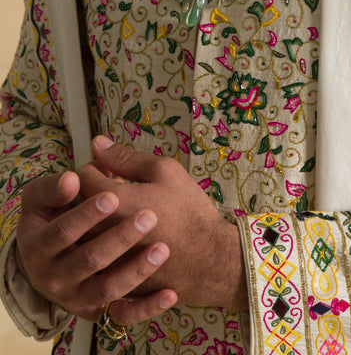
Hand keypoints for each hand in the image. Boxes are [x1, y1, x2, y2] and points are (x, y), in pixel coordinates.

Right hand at [16, 170, 176, 323]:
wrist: (49, 256)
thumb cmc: (51, 214)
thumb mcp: (43, 198)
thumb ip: (55, 187)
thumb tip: (73, 178)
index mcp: (39, 243)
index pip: (63, 230)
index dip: (87, 213)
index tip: (113, 197)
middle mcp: (54, 274)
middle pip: (89, 258)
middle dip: (120, 237)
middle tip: (148, 216)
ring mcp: (77, 293)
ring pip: (109, 287)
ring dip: (137, 270)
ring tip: (162, 248)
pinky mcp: (96, 308)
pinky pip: (123, 315)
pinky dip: (147, 307)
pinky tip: (170, 293)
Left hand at [78, 136, 247, 309]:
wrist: (209, 261)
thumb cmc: (189, 211)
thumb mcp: (164, 171)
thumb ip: (126, 157)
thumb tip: (98, 143)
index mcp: (111, 202)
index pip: (80, 178)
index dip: (95, 167)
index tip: (113, 170)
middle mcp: (99, 233)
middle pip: (77, 207)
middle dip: (92, 193)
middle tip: (118, 191)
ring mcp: (104, 260)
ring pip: (83, 235)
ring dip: (95, 221)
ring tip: (121, 215)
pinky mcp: (111, 280)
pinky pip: (96, 259)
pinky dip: (104, 246)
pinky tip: (127, 240)